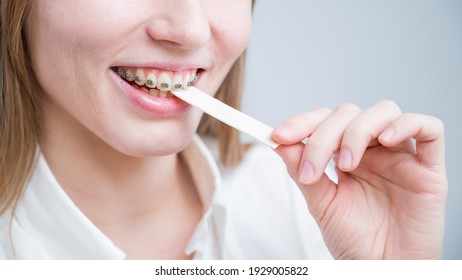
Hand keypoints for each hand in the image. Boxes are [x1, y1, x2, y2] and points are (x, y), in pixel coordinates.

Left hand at [272, 100, 447, 258]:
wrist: (381, 269)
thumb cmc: (354, 240)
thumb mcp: (321, 204)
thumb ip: (303, 171)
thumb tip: (281, 143)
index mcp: (346, 155)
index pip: (325, 121)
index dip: (302, 122)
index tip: (278, 136)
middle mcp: (373, 150)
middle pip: (349, 114)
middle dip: (324, 136)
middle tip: (312, 170)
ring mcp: (401, 155)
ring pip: (384, 111)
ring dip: (358, 131)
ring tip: (346, 164)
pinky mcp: (428, 168)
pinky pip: (429, 128)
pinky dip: (406, 124)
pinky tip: (386, 140)